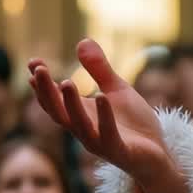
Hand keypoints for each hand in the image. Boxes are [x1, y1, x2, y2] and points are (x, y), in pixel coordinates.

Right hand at [28, 39, 168, 180]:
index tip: (33, 62)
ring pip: (79, 124)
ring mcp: (99, 142)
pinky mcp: (118, 151)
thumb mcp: (117, 90)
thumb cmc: (134, 123)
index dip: (42, 83)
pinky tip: (101, 97)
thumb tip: (82, 40)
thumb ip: (99, 69)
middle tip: (39, 70)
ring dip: (70, 104)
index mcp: (81, 115)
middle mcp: (84, 129)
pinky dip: (104, 117)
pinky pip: (108, 134)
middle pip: (58, 112)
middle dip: (46, 92)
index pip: (54, 99)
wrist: (158, 152)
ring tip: (66, 82)